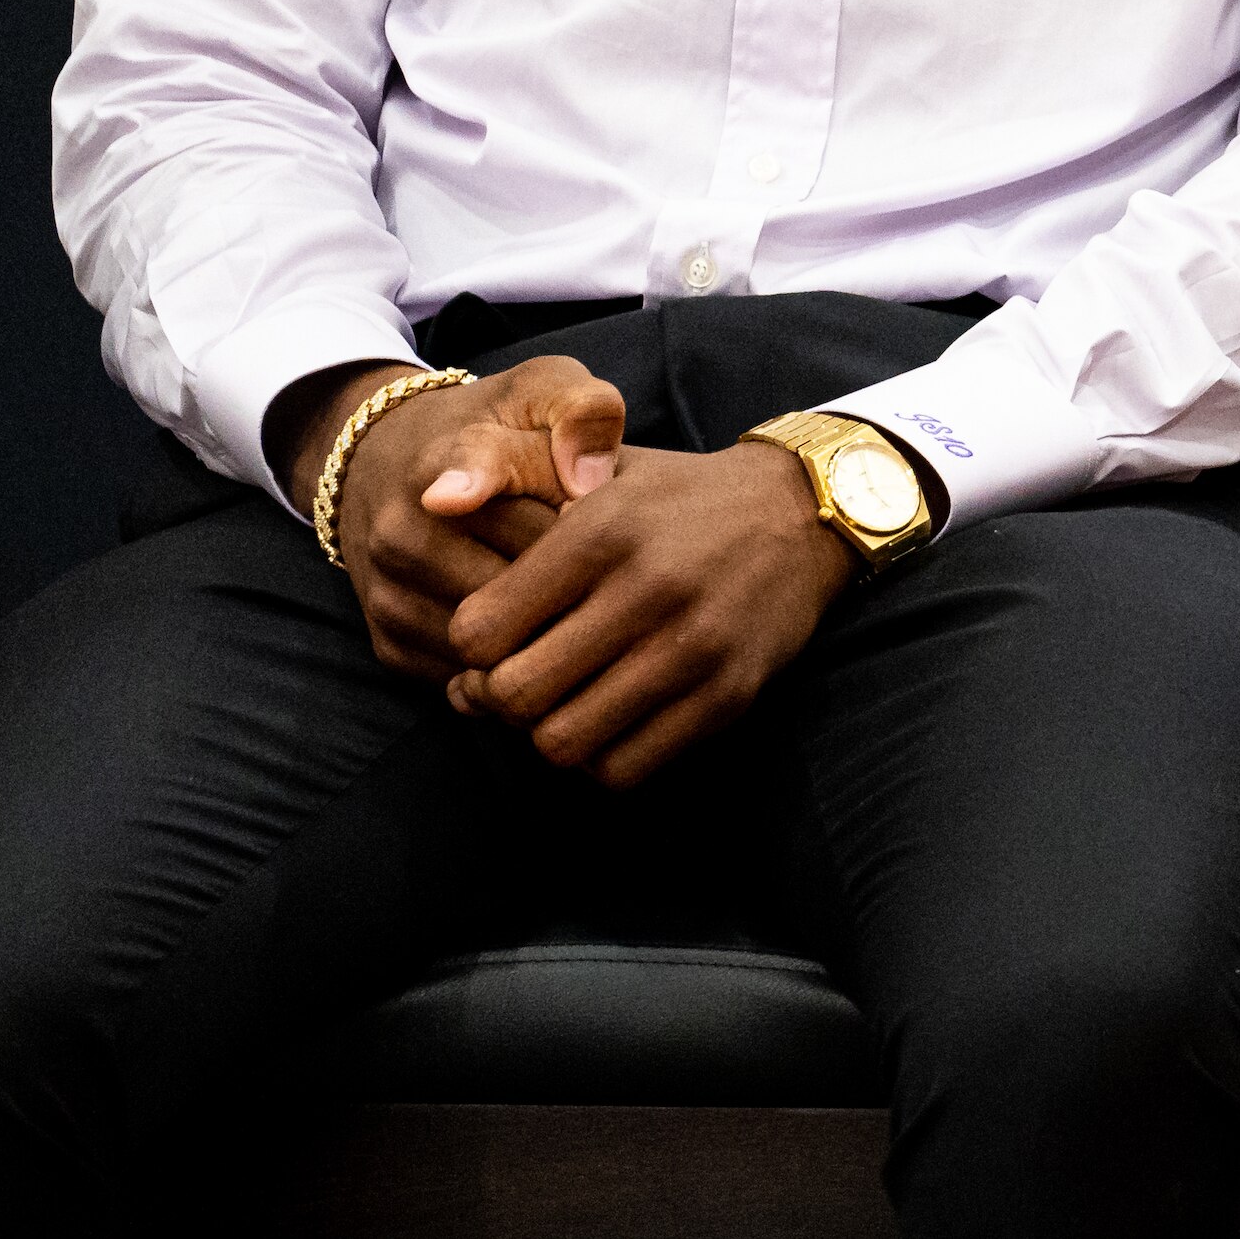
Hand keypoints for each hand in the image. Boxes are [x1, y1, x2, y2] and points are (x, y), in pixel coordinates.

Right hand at [299, 356, 628, 680]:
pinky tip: (545, 634)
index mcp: (446, 461)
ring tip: (585, 600)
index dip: (488, 490)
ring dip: (549, 629)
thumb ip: (581, 409)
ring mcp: (391, 595)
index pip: (475, 473)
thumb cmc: (494, 429)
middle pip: (523, 578)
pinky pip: (472, 677)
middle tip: (616, 566)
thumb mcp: (540, 388)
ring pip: (497, 640)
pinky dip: (514, 665)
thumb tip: (590, 480)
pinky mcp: (391, 647)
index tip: (473, 500)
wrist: (385, 466)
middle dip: (580, 576)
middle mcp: (403, 533)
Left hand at [443, 442, 855, 787]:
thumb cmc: (680, 499)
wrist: (804, 514)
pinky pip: (627, 768)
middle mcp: (648, 588)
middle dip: (498, 700)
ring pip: (565, 741)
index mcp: (604, 529)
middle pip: (516, 694)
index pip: (480, 630)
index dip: (467, 649)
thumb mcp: (603, 470)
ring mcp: (693, 648)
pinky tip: (608, 721)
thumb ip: (519, 481)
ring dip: (548, 733)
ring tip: (560, 704)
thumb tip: (435, 504)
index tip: (488, 643)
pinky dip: (601, 759)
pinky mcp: (729, 694)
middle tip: (513, 683)